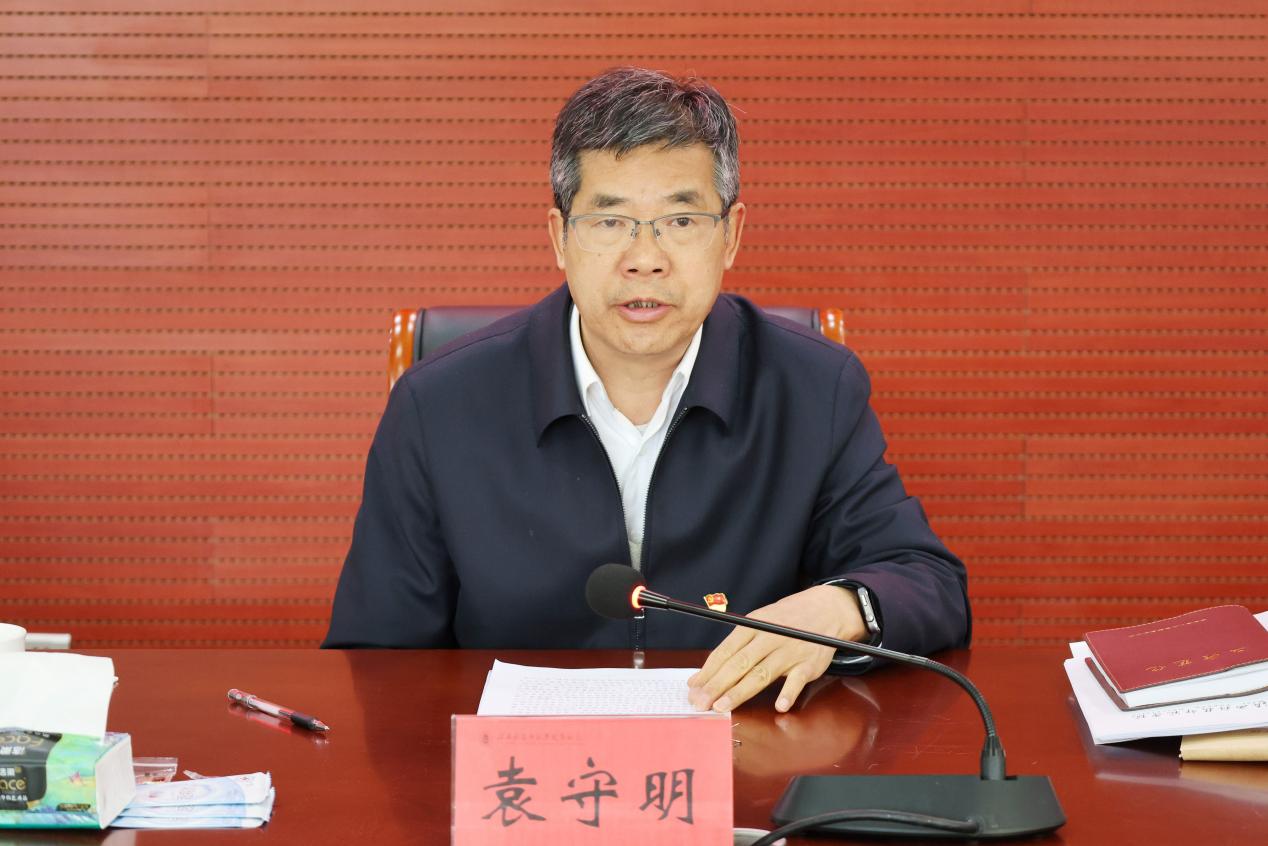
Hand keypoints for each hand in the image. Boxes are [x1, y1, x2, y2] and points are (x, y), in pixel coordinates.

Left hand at [687, 585, 865, 712]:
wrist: (826, 610)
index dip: (708, 671)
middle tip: (700, 703)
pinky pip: (798, 680)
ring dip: (740, 691)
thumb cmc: (785, 620)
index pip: (725, 651)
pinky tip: (779, 705)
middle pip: (739, 664)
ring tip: (722, 706)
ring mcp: (789, 650)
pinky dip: (789, 692)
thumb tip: (707, 673)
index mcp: (753, 626)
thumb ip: (737, 647)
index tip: (693, 689)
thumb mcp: (760, 622)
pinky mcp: (809, 664)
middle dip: (717, 685)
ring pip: (761, 673)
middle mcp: (769, 637)